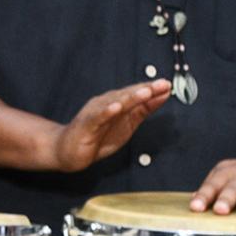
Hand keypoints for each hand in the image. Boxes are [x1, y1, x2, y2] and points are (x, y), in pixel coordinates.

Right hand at [48, 80, 171, 171]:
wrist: (68, 151)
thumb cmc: (98, 136)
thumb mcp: (127, 124)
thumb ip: (144, 109)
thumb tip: (163, 95)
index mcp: (117, 102)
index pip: (136, 93)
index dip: (152, 89)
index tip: (168, 85)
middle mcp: (106, 103)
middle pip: (128, 95)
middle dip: (145, 90)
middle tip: (161, 85)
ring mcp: (95, 113)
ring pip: (114, 103)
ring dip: (130, 97)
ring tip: (145, 92)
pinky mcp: (86, 125)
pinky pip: (97, 117)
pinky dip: (106, 112)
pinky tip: (115, 108)